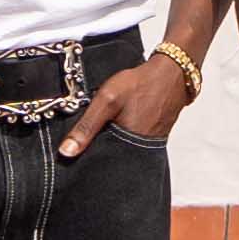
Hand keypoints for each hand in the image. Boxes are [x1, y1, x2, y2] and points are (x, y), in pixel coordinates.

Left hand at [77, 49, 200, 158]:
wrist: (172, 74)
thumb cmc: (141, 85)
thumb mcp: (107, 99)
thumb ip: (86, 126)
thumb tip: (66, 151)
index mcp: (127, 146)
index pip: (100, 165)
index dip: (86, 161)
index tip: (75, 156)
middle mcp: (139, 152)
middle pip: (111, 162)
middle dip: (99, 154)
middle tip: (90, 140)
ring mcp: (148, 146)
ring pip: (122, 153)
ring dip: (111, 146)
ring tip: (104, 132)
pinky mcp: (153, 139)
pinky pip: (133, 145)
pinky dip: (123, 139)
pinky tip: (119, 126)